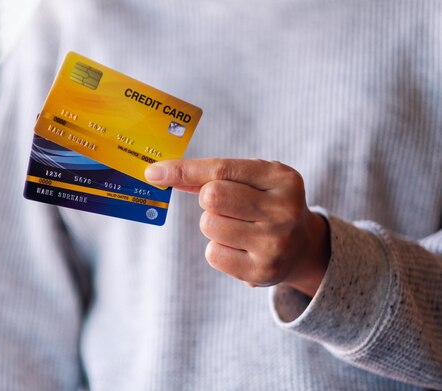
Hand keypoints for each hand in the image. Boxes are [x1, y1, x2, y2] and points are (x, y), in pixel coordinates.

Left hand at [145, 158, 329, 296]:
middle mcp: (284, 211)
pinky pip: (213, 254)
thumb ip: (210, 175)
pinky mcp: (262, 272)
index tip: (153, 172)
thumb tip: (159, 174)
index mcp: (283, 179)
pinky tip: (240, 248)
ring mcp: (275, 244)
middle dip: (208, 199)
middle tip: (225, 204)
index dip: (183, 169)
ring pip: (209, 225)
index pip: (221, 170)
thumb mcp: (252, 180)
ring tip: (238, 227)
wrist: (303, 246)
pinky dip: (218, 248)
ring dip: (213, 225)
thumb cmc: (266, 203)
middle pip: (212, 197)